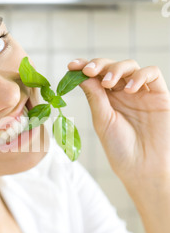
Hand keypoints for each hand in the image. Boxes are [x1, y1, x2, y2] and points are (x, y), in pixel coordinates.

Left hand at [68, 58, 169, 184]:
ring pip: (130, 66)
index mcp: (106, 98)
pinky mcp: (159, 95)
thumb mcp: (102, 120)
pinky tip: (130, 89)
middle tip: (88, 71)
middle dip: (99, 65)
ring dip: (117, 69)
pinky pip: (153, 73)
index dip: (84, 66)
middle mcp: (123, 92)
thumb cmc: (119, 148)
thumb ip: (95, 97)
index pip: (95, 76)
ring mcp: (141, 92)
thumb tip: (81, 74)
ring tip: (107, 83)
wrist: (141, 167)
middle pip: (111, 66)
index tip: (72, 66)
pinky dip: (140, 75)